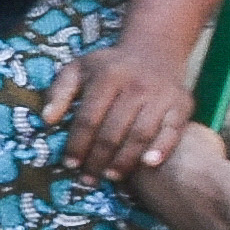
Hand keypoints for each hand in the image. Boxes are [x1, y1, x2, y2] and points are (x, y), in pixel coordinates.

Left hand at [42, 31, 198, 177]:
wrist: (155, 51)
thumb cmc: (109, 67)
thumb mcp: (78, 69)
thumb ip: (59, 93)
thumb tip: (47, 120)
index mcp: (108, 77)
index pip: (88, 118)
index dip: (77, 144)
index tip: (70, 164)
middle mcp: (136, 86)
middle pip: (114, 130)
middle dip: (98, 158)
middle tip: (88, 178)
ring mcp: (162, 96)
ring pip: (141, 134)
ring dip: (125, 160)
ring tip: (111, 177)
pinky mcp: (182, 105)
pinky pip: (172, 132)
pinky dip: (162, 149)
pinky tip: (148, 165)